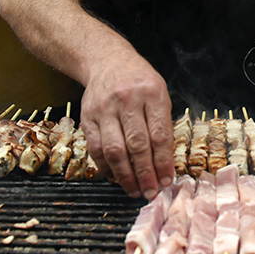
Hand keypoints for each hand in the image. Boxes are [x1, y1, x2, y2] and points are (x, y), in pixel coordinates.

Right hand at [80, 51, 174, 199]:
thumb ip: (163, 124)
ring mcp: (104, 108)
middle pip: (137, 145)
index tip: (166, 181)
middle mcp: (127, 100)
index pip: (159, 135)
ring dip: (125, 176)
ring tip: (134, 190)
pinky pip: (96, 148)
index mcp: (152, 93)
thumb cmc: (139, 81)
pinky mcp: (87, 117)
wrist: (107, 60)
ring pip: (114, 150)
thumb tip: (165, 165)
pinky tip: (116, 177)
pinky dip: (106, 167)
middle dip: (145, 174)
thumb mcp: (159, 93)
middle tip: (151, 192)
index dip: (163, 162)